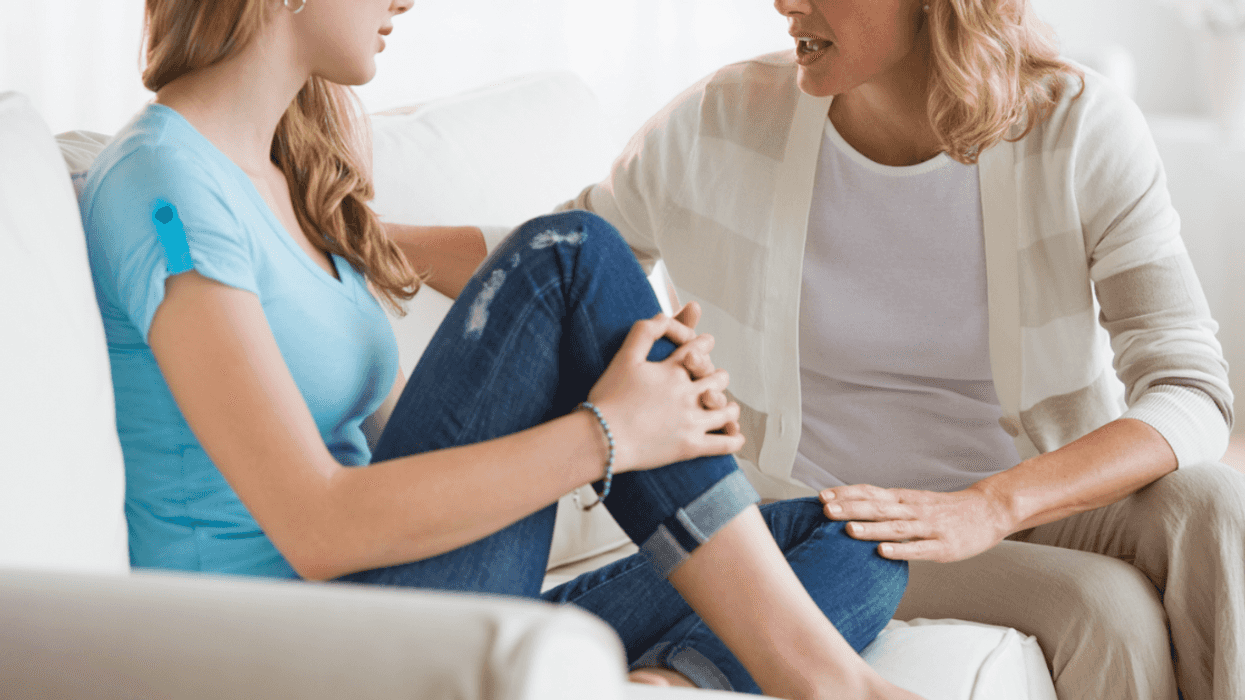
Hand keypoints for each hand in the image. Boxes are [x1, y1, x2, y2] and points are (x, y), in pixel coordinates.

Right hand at [588, 314, 743, 471]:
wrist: (601, 438)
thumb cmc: (608, 397)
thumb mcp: (624, 357)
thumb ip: (644, 332)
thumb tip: (662, 315)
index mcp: (672, 371)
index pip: (698, 349)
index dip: (704, 344)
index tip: (706, 343)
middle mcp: (687, 393)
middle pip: (718, 378)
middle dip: (718, 376)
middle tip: (717, 378)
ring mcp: (691, 421)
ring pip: (725, 410)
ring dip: (729, 407)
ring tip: (727, 408)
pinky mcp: (690, 447)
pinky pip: (723, 444)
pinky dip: (733, 439)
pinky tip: (735, 436)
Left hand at [819, 482, 1014, 562]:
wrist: (988, 510)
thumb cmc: (945, 509)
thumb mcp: (914, 501)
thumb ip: (887, 506)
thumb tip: (852, 508)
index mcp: (904, 499)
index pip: (870, 492)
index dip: (846, 494)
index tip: (822, 496)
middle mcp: (913, 510)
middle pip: (878, 508)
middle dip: (850, 508)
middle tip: (825, 510)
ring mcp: (929, 528)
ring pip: (896, 527)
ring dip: (871, 528)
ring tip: (848, 530)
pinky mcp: (943, 546)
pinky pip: (919, 548)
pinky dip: (901, 550)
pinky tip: (883, 552)